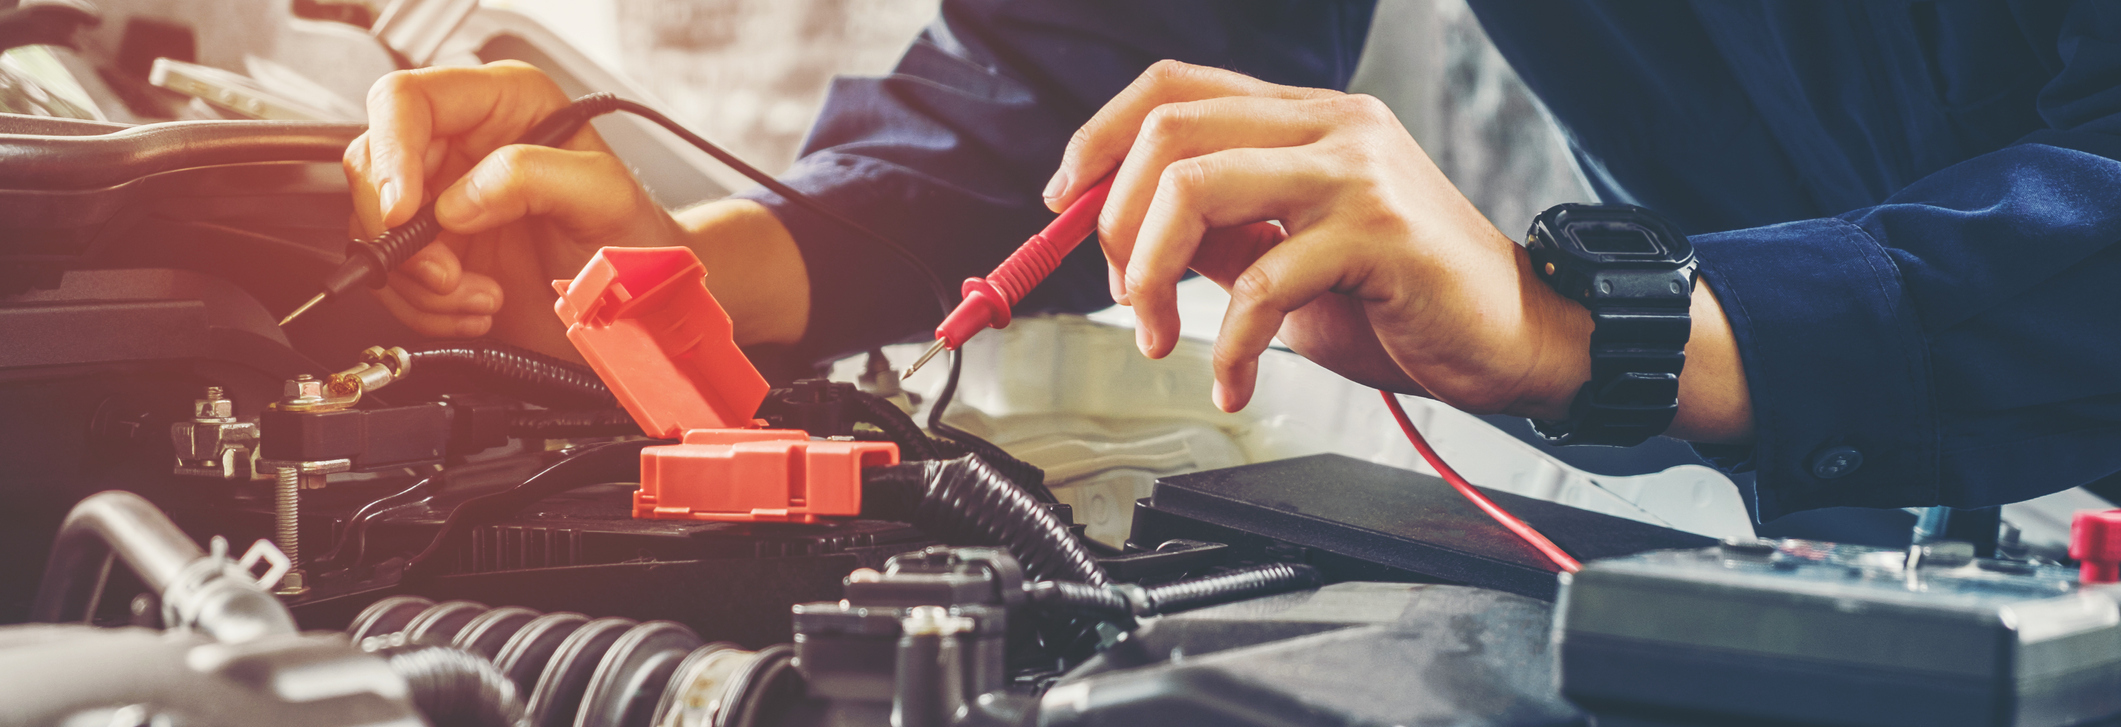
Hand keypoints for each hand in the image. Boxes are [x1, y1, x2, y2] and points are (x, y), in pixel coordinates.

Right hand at [344, 61, 686, 353]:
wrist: (640, 305)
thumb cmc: (635, 239)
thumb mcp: (602, 196)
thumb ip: (534, 177)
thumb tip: (459, 199)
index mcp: (502, 105)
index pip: (406, 101)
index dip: (392, 153)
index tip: (404, 211)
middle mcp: (464, 145)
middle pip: (374, 167)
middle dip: (403, 234)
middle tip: (449, 273)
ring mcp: (445, 200)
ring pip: (375, 230)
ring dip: (421, 282)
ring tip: (482, 297)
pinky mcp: (438, 252)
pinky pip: (393, 278)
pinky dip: (426, 307)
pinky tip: (479, 307)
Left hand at [1047, 61, 1751, 441]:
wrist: (1519, 339)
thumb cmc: (1408, 302)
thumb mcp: (1292, 259)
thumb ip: (1222, 236)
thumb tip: (1128, 240)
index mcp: (1305, 118)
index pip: (1175, 86)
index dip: (1100, 135)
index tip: (1063, 201)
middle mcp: (1331, 125)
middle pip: (1170, 129)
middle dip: (1114, 220)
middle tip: (1119, 292)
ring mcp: (1356, 171)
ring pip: (1198, 186)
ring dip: (1148, 274)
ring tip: (1159, 337)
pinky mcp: (1378, 233)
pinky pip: (1260, 280)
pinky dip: (1225, 343)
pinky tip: (1232, 380)